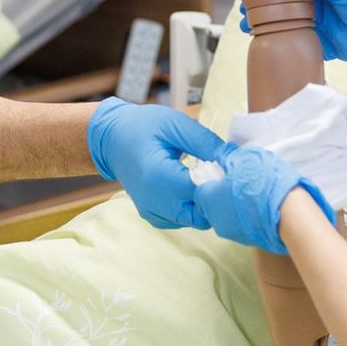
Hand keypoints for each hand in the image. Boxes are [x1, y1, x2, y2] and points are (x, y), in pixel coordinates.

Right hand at [87, 98, 224, 228]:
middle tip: (217, 172)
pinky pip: (183, 220)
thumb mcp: (176, 125)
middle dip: (215, 197)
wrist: (112, 139)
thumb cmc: (143, 127)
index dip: (221, 181)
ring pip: (195, 220)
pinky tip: (191, 186)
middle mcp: (153, 202)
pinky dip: (192, 207)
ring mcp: (152, 212)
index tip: (228, 166)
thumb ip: (206, 143)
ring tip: (203, 176)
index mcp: (158, 177)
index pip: (202, 192)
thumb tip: (235, 158)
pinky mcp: (153, 217)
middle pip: (201, 214)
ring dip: (204, 203)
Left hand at [194, 143, 332, 253]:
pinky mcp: (250, 242)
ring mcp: (233, 234)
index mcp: (207, 200)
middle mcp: (215, 221)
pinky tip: (266, 207)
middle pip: (214, 203)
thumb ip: (227, 156)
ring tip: (259, 193)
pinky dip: (252, 216)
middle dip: (226, 193)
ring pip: (230, 215)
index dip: (213, 179)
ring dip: (240, 205)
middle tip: (245, 181)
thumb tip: (221, 155)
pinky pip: (246, 224)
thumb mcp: (244, 158)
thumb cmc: (262, 184)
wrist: (289, 216)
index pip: (199, 189)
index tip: (228, 172)